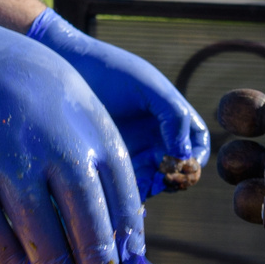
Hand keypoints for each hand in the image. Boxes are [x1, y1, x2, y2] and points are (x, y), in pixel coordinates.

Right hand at [0, 0, 148, 263]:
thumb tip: (111, 209)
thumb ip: (85, 140)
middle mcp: (51, 137)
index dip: (126, 234)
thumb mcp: (57, 88)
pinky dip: (8, 257)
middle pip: (88, 221)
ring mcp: (4, 156)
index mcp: (83, 114)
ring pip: (42, 237)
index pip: (120, 188)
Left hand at [29, 11, 209, 198]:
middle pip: (178, 169)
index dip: (196, 158)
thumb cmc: (112, 72)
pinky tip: (122, 193)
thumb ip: (174, 116)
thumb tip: (184, 154)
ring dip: (151, 188)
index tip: (184, 164)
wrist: (67, 69)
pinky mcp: (110, 162)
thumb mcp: (149, 88)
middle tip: (160, 179)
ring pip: (153, 181)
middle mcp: (155, 136)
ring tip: (138, 188)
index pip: (197, 145)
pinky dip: (130, 194)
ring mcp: (133, 150)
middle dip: (174, 178)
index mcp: (171, 118)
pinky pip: (128, 185)